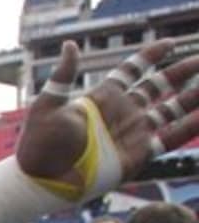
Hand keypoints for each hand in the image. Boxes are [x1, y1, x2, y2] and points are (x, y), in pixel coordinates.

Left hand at [16, 40, 198, 194]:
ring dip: (192, 99)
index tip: (170, 43)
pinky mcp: (138, 154)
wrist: (42, 179)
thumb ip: (63, 75)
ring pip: (171, 110)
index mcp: (103, 97)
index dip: (151, 56)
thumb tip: (70, 44)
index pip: (133, 70)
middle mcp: (123, 112)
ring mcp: (133, 132)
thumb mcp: (48, 104)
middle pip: (159, 86)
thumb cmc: (39, 143)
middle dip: (181, 72)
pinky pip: (170, 139)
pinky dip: (188, 127)